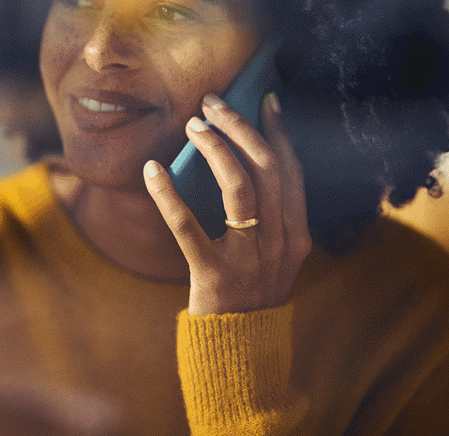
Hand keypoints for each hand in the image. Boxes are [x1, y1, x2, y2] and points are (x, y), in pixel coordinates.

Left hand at [143, 93, 310, 314]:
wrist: (240, 351)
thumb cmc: (250, 290)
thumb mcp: (272, 253)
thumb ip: (267, 213)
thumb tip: (238, 156)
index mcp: (296, 233)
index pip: (291, 169)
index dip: (279, 131)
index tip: (266, 98)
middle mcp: (280, 243)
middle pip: (266, 168)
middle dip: (240, 126)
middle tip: (212, 102)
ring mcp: (249, 259)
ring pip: (239, 188)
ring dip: (215, 149)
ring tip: (192, 124)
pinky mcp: (213, 276)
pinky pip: (187, 227)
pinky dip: (168, 195)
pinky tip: (152, 170)